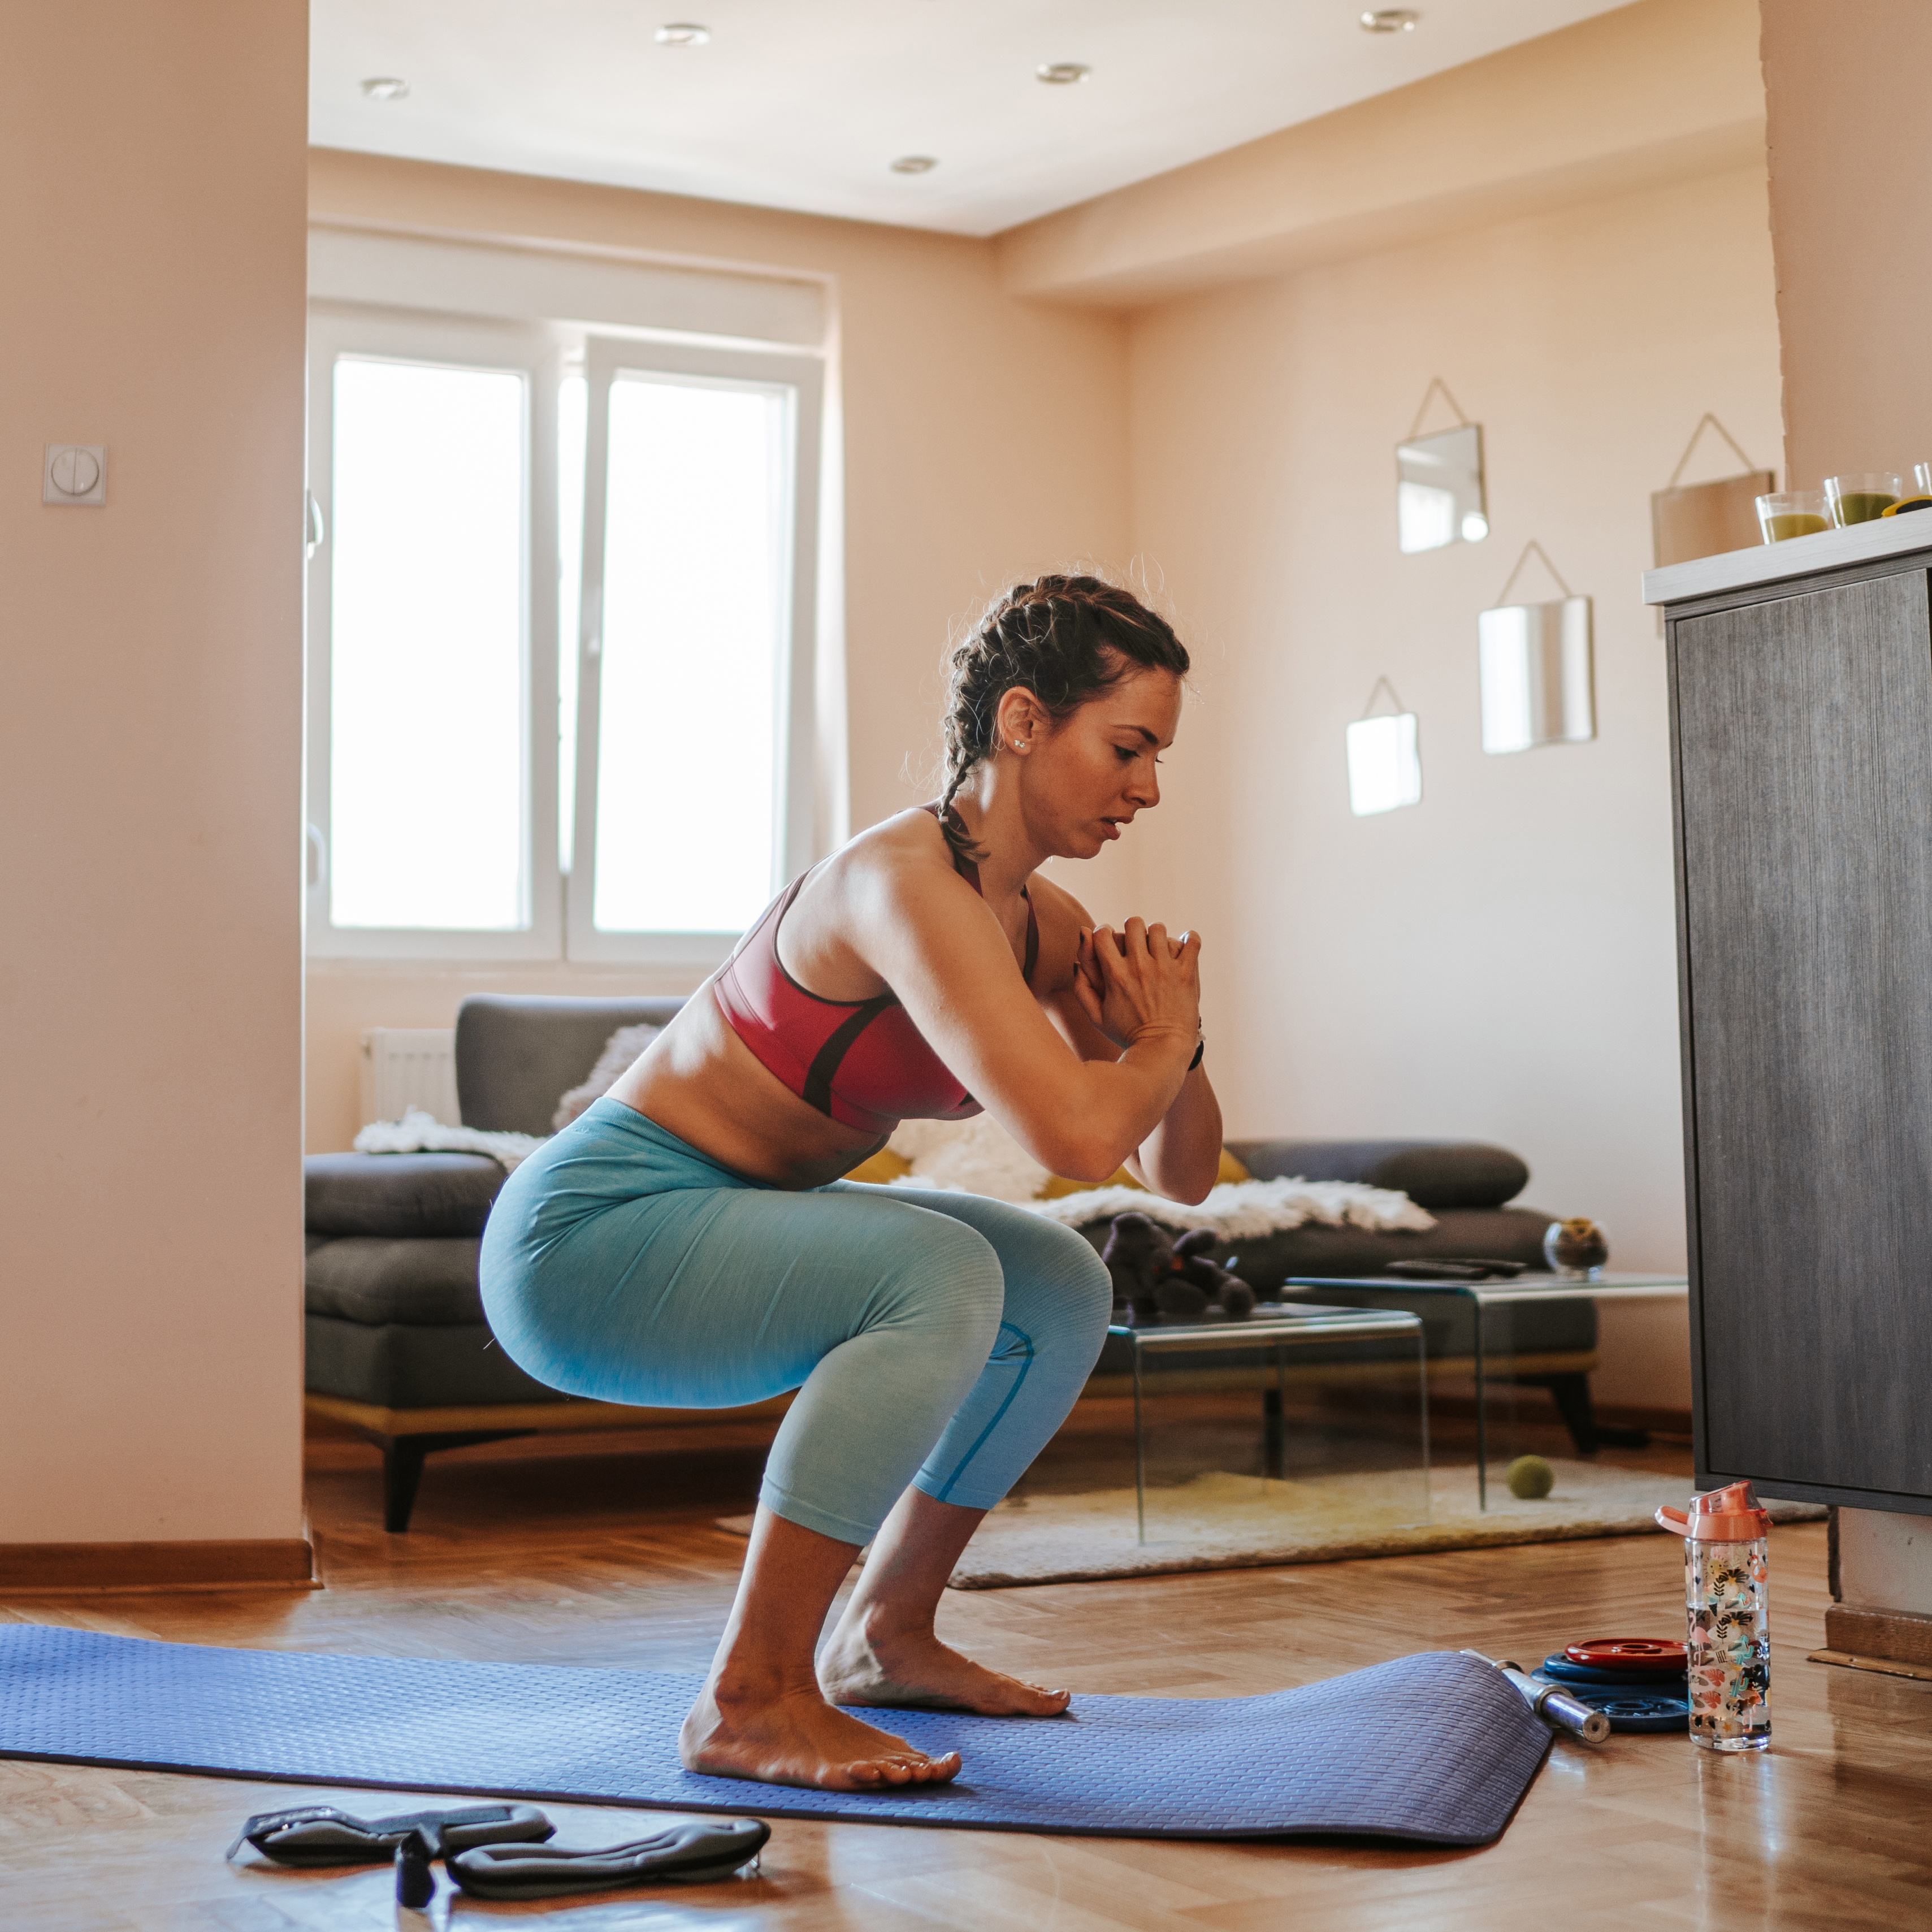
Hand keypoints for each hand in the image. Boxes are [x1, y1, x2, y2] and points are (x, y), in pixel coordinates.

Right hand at [1073, 918, 1200, 1053]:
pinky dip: (1191, 939)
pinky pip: (1192, 941)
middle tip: (1136, 943)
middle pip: (1133, 923)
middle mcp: (1139, 967)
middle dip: (1132, 930)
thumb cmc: (1127, 1035)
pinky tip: (1185, 947)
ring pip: (1159, 929)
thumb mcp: (1096, 1017)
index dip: (1103, 932)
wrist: (1162, 1050)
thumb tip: (1076, 961)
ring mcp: (1165, 968)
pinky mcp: (1186, 973)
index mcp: (1115, 975)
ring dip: (1157, 935)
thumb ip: (1082, 988)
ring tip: (1158, 948)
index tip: (1109, 941)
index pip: (1103, 933)